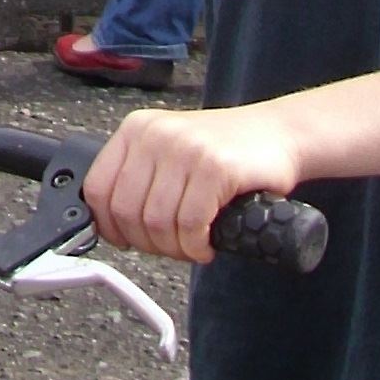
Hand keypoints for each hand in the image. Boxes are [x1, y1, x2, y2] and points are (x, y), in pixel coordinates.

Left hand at [81, 103, 300, 263]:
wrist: (281, 133)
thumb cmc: (226, 150)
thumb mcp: (170, 152)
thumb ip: (139, 178)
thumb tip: (111, 226)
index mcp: (136, 130)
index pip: (97, 188)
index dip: (109, 226)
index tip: (127, 241)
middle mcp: (155, 134)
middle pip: (127, 212)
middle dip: (148, 243)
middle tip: (172, 248)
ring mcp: (186, 148)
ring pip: (158, 222)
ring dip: (176, 249)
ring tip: (193, 246)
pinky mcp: (216, 166)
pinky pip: (191, 224)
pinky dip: (197, 246)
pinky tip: (207, 245)